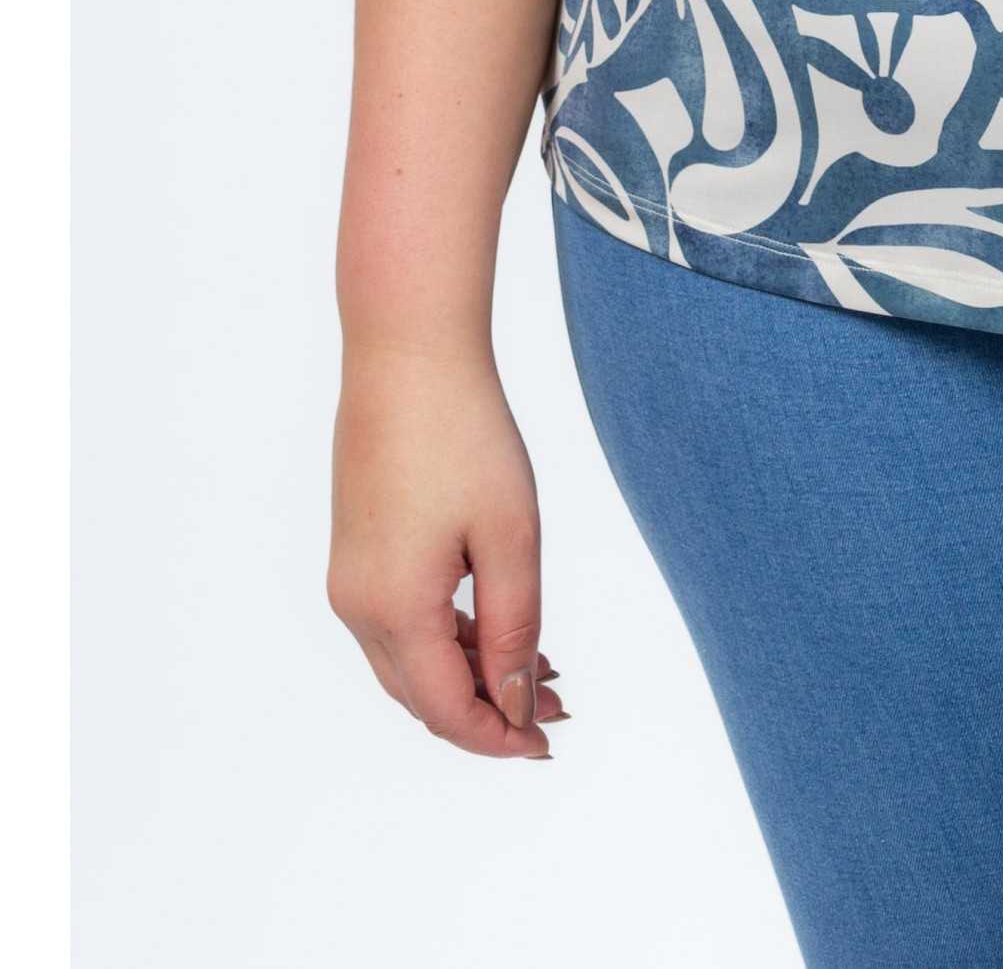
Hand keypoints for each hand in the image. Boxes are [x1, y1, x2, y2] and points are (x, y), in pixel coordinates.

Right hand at [328, 342, 570, 758]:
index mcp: (395, 610)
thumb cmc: (463, 435)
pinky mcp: (355, 552)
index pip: (447, 708)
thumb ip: (514, 628)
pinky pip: (398, 622)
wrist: (406, 356)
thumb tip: (515, 703)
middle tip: (555, 706)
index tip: (547, 742)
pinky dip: (446, 637)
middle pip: (423, 695)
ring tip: (540, 669)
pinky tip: (493, 625)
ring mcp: (350, 579)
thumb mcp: (510, 536)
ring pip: (409, 662)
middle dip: (488, 710)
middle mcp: (358, 607)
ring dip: (469, 674)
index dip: (498, 736)